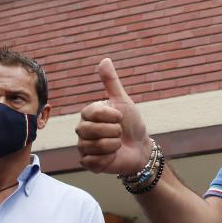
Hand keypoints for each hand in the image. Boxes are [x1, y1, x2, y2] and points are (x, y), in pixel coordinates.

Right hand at [75, 58, 151, 174]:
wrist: (140, 148)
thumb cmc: (131, 124)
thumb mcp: (123, 101)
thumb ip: (112, 82)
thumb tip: (105, 59)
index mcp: (88, 114)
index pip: (95, 113)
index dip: (113, 116)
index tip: (121, 118)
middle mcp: (81, 129)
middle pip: (93, 130)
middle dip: (114, 132)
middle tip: (119, 133)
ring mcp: (83, 146)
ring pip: (96, 146)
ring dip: (114, 145)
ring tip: (117, 144)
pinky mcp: (87, 163)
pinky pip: (94, 161)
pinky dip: (109, 158)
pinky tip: (112, 156)